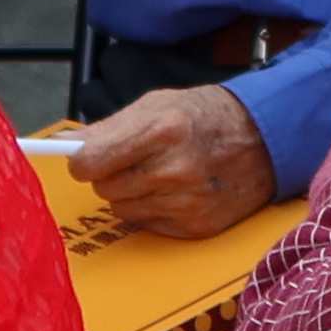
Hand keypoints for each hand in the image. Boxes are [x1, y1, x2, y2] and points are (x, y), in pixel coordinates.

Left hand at [78, 84, 277, 242]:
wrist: (265, 139)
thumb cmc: (206, 115)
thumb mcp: (158, 104)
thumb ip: (109, 127)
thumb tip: (66, 147)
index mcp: (161, 129)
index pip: (89, 163)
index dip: (82, 161)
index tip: (86, 158)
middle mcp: (174, 169)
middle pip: (103, 188)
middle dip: (111, 174)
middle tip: (136, 159)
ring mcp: (187, 201)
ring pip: (122, 209)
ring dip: (132, 193)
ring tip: (160, 173)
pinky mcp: (196, 226)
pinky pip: (147, 224)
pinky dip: (154, 210)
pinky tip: (177, 191)